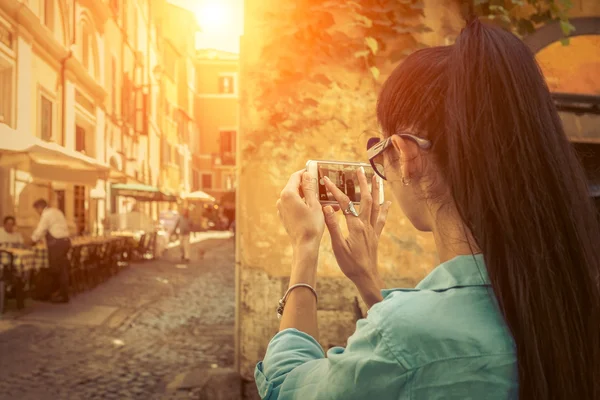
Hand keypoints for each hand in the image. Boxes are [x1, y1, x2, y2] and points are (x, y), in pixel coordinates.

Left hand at [277, 170, 325, 248]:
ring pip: (295, 196)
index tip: (315, 171)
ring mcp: (281, 209)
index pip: (296, 176)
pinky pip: (293, 205)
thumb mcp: (314, 204)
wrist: (304, 245)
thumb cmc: (311, 225)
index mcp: (288, 194)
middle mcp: (281, 200)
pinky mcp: (284, 216)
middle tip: (321, 186)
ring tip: (322, 199)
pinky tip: (314, 208)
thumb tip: (307, 174)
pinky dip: (303, 204)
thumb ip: (309, 187)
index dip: (306, 172)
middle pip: (295, 186)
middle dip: (308, 185)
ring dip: (307, 196)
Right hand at [323, 167, 390, 283]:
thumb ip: (333, 226)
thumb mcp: (337, 246)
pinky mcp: (376, 235)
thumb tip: (327, 208)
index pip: (344, 203)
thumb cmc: (350, 264)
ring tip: (376, 177)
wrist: (366, 277)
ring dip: (375, 190)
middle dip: (362, 183)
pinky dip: (385, 208)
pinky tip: (387, 202)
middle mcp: (366, 224)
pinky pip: (382, 218)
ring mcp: (372, 229)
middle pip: (365, 199)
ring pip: (376, 205)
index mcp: (355, 226)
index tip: (327, 180)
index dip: (335, 190)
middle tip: (359, 169)